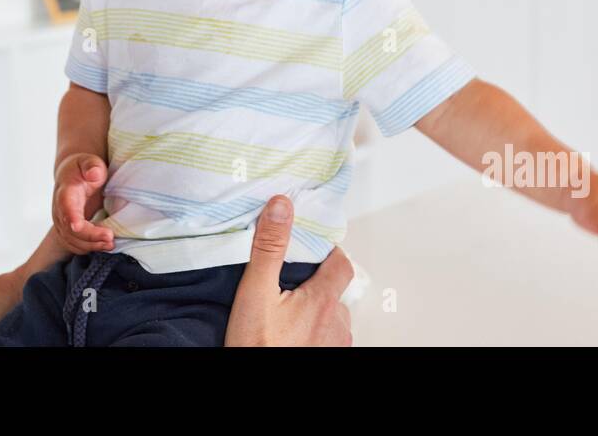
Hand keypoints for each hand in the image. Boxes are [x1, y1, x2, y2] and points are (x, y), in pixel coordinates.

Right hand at [52, 153, 113, 254]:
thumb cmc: (82, 168)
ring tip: (111, 244)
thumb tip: (94, 174)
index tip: (78, 226)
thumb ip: (91, 166)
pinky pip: (75, 245)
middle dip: (90, 236)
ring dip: (92, 245)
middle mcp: (59, 211)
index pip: (65, 207)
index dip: (71, 217)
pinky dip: (89, 248)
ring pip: (73, 241)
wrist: (71, 176)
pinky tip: (104, 246)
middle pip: (70, 229)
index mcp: (65, 192)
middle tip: (110, 238)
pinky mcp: (67, 232)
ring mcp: (62, 223)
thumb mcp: (88, 161)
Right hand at [225, 196, 353, 345]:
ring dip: (315, 312)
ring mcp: (335, 346)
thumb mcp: (255, 291)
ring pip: (332, 318)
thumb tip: (281, 206)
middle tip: (289, 284)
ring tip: (287, 312)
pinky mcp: (327, 360)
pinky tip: (290, 335)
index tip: (312, 248)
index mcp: (323, 300)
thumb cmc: (256, 346)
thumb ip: (269, 247)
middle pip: (335, 291)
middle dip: (316, 284)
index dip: (329, 252)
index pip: (342, 263)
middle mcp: (337, 324)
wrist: (257, 391)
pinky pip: (327, 341)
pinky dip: (313, 334)